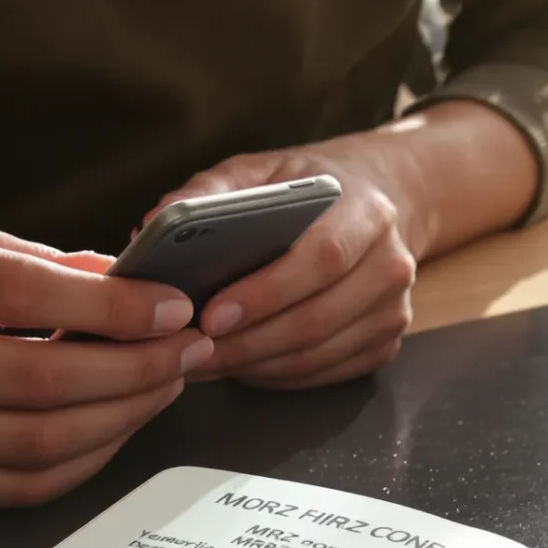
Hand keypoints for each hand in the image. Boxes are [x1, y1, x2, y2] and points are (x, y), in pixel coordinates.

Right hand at [0, 189, 208, 505]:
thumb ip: (43, 264)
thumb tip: (137, 289)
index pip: (24, 299)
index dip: (112, 311)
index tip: (174, 307)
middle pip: (40, 385)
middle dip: (135, 371)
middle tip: (189, 350)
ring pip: (38, 445)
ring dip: (122, 418)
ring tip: (164, 384)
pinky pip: (20, 486)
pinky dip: (85, 459)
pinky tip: (119, 423)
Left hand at [152, 101, 537, 388]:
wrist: (376, 203)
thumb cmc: (309, 189)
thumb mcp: (262, 170)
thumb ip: (210, 191)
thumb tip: (153, 224)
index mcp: (367, 211)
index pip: (322, 257)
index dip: (266, 292)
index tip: (211, 314)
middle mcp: (391, 264)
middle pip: (317, 317)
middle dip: (247, 341)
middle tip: (190, 349)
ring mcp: (393, 310)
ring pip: (318, 355)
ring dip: (253, 365)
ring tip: (200, 360)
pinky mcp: (385, 344)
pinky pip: (323, 373)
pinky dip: (274, 376)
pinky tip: (237, 365)